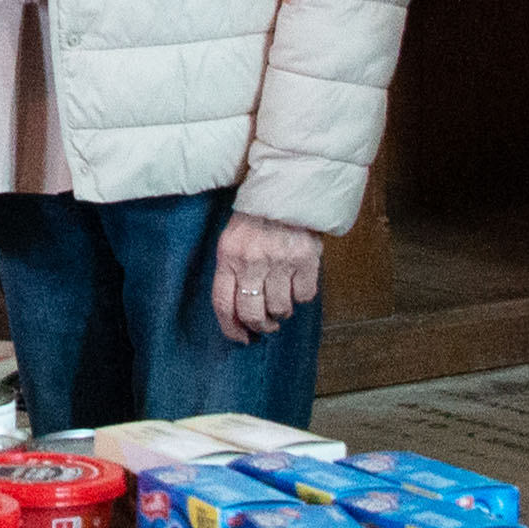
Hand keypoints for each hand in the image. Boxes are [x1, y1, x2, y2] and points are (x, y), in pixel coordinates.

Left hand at [212, 214, 324, 343]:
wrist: (287, 189)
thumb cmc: (257, 217)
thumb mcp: (233, 240)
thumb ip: (232, 271)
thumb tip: (238, 311)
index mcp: (229, 257)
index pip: (223, 304)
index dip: (231, 329)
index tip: (240, 338)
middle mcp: (252, 262)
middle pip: (252, 313)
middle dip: (259, 326)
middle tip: (266, 325)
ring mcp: (280, 262)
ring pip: (280, 308)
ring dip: (281, 312)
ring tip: (282, 302)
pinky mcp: (305, 260)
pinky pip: (304, 295)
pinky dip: (301, 296)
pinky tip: (298, 285)